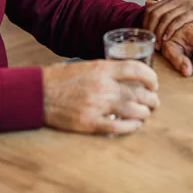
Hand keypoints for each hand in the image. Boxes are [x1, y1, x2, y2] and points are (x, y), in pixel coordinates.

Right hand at [42, 59, 158, 134]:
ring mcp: (97, 105)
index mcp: (102, 68)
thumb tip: (128, 76)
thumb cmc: (61, 78)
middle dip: (151, 98)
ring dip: (144, 113)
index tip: (154, 83)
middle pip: (138, 93)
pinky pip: (118, 127)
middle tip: (154, 101)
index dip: (150, 77)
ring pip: (132, 110)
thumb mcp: (85, 65)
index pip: (136, 69)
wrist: (38, 93)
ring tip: (145, 113)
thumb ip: (106, 70)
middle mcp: (103, 86)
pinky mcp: (90, 123)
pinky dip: (131, 127)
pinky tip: (134, 125)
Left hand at [144, 0, 192, 48]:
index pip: (151, 10)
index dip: (145, 25)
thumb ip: (165, 8)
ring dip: (159, 33)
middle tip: (150, 43)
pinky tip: (167, 39)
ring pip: (165, 18)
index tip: (146, 38)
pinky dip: (170, 30)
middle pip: (155, 14)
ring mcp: (187, 4)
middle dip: (150, 30)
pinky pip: (178, 20)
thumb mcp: (182, 11)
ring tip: (158, 45)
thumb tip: (147, 4)